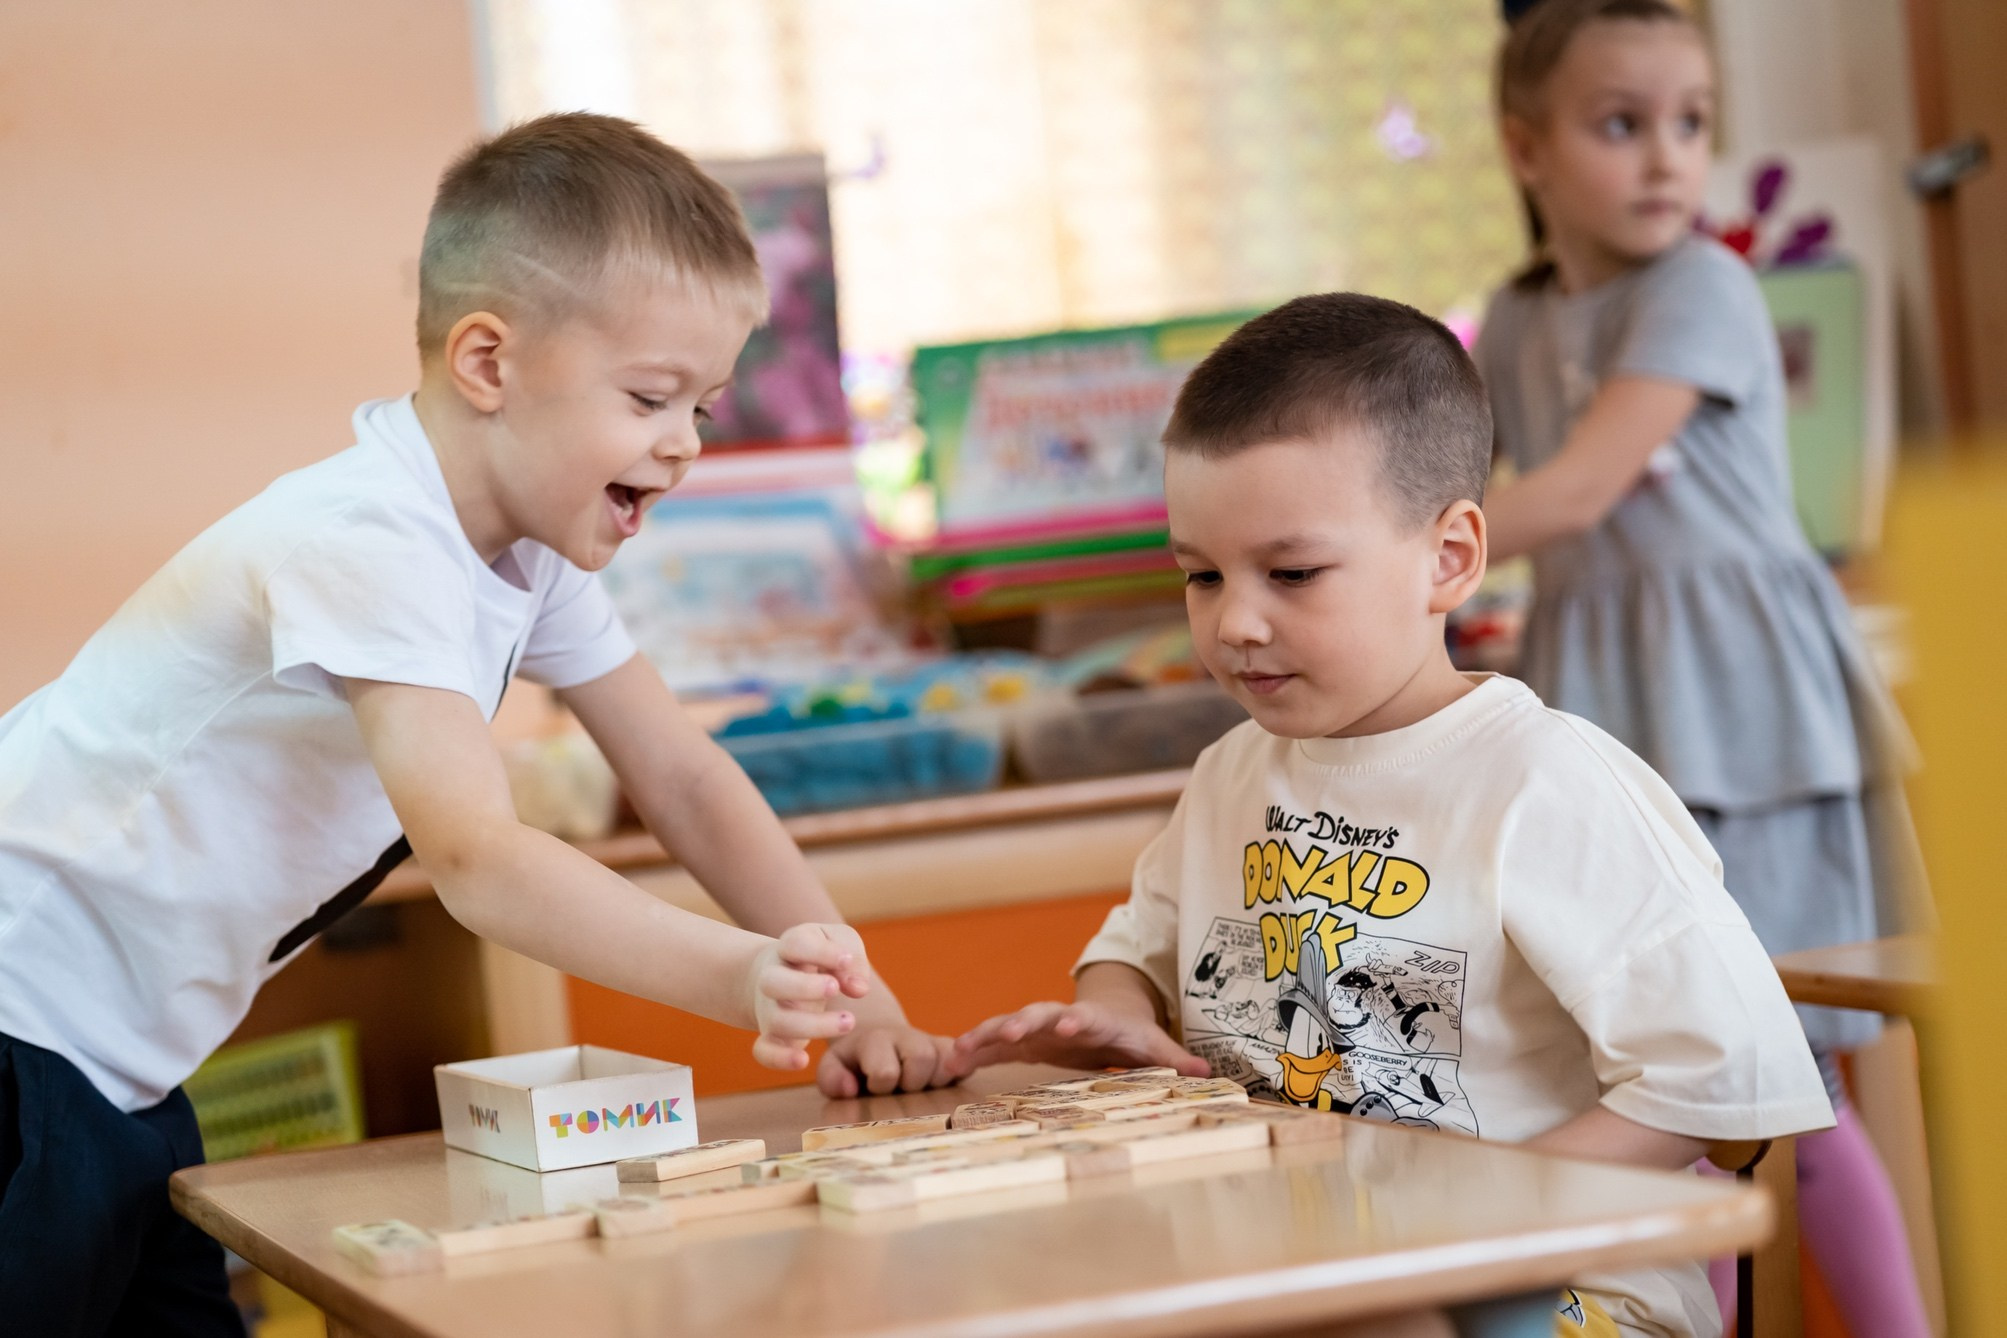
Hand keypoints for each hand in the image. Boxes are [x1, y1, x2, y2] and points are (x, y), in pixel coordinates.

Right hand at [746, 923, 871, 1071]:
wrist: (784, 972)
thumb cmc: (821, 955)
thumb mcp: (840, 943)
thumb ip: (854, 960)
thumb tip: (858, 989)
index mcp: (789, 947)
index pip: (796, 944)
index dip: (822, 951)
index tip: (846, 960)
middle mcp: (772, 977)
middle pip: (773, 982)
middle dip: (805, 987)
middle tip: (836, 988)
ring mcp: (770, 1008)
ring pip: (777, 1020)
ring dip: (813, 1025)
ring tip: (849, 1021)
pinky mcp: (772, 1035)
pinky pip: (762, 1051)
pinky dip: (778, 1059)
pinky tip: (803, 1061)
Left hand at [818, 1023, 961, 1096]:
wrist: (877, 1042)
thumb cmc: (853, 1063)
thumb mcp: (833, 1068)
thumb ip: (832, 1079)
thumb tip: (850, 1088)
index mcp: (875, 1040)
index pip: (886, 1071)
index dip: (881, 1086)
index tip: (873, 1086)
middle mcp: (906, 1036)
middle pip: (923, 1059)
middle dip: (912, 1082)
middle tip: (900, 1088)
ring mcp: (931, 1041)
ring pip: (948, 1063)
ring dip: (934, 1082)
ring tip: (917, 1086)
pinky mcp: (950, 1048)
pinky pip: (967, 1063)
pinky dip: (958, 1074)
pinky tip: (939, 1081)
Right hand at [951, 1000, 1209, 1076]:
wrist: (1107, 1013)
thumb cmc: (1132, 1032)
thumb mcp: (1154, 1045)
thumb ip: (1175, 1059)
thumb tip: (1206, 1072)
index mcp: (1093, 1019)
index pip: (1085, 1016)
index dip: (1077, 1019)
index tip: (1069, 1024)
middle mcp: (1059, 1018)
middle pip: (1038, 1015)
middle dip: (1022, 1022)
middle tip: (1008, 1033)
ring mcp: (1036, 1027)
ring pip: (1006, 1026)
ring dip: (985, 1036)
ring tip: (959, 1051)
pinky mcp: (1021, 1040)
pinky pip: (992, 1044)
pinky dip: (973, 1050)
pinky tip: (951, 1062)